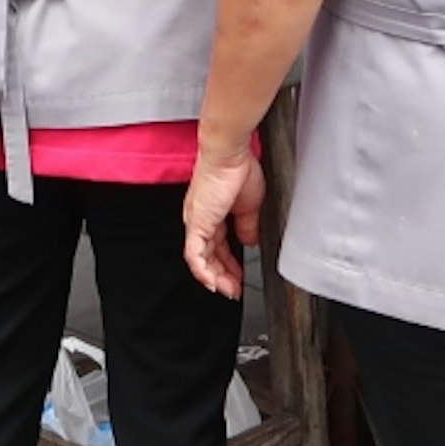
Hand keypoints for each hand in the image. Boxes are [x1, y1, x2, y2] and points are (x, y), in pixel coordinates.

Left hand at [181, 148, 262, 297]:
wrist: (230, 155)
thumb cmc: (239, 170)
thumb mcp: (250, 207)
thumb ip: (248, 226)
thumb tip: (250, 242)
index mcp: (214, 215)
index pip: (219, 248)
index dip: (229, 265)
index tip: (239, 277)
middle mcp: (202, 220)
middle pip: (209, 257)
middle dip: (223, 276)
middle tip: (234, 290)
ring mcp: (197, 223)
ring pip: (200, 260)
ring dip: (215, 278)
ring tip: (228, 290)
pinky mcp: (197, 224)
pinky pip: (194, 255)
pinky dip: (203, 271)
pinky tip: (212, 282)